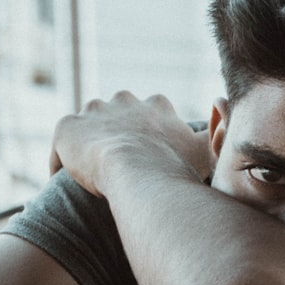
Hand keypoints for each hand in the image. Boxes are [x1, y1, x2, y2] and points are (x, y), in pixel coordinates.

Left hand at [49, 91, 209, 195]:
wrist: (138, 172)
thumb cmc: (176, 166)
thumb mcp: (207, 150)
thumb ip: (219, 131)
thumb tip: (223, 106)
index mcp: (156, 105)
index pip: (151, 114)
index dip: (149, 137)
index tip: (149, 159)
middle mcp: (123, 100)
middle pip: (117, 115)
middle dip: (117, 135)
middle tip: (119, 168)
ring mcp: (93, 112)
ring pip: (89, 127)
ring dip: (89, 146)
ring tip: (90, 176)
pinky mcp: (66, 128)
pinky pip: (61, 147)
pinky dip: (62, 163)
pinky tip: (65, 185)